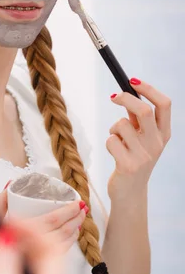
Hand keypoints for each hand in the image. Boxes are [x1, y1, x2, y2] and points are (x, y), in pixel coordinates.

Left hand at [108, 78, 170, 198]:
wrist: (130, 193)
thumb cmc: (134, 159)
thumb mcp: (142, 139)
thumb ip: (138, 120)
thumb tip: (127, 94)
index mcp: (164, 134)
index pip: (164, 105)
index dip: (148, 89)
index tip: (133, 81)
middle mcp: (157, 144)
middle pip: (143, 110)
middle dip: (125, 98)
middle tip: (113, 96)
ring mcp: (143, 155)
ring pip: (121, 125)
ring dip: (113, 128)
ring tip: (117, 141)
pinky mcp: (128, 165)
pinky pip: (111, 140)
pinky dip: (109, 142)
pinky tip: (114, 153)